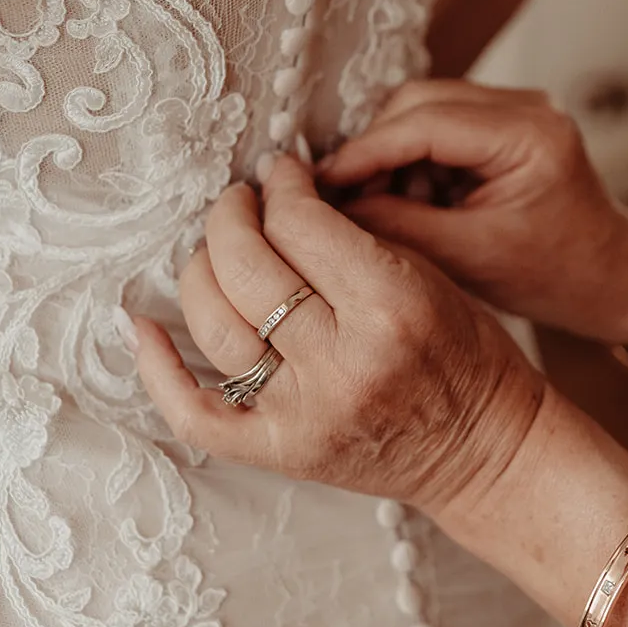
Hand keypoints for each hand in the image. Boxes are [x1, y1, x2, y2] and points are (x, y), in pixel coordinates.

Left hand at [127, 156, 544, 520]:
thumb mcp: (428, 275)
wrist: (486, 451)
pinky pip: (197, 415)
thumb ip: (352, 236)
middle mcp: (343, 361)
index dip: (283, 186)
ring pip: (216, 325)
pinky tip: (141, 327)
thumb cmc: (467, 357)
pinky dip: (157, 371)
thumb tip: (278, 194)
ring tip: (213, 250)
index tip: (282, 174)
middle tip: (239, 201)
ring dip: (200, 271)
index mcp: (390, 305)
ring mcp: (306, 413)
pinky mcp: (283, 452)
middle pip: (248, 267)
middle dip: (232, 216)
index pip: (301, 223)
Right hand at [317, 80, 627, 343]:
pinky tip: (408, 203)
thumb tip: (328, 206)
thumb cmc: (558, 277)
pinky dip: (413, 162)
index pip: (424, 122)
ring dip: (392, 158)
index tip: (318, 183)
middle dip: (374, 151)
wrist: (613, 279)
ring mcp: (517, 109)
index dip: (363, 151)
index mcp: (531, 134)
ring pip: (422, 112)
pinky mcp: (505, 124)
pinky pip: (440, 128)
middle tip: (339, 200)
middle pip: (417, 104)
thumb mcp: (471, 259)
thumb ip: (398, 226)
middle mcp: (527, 106)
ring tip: (381, 211)